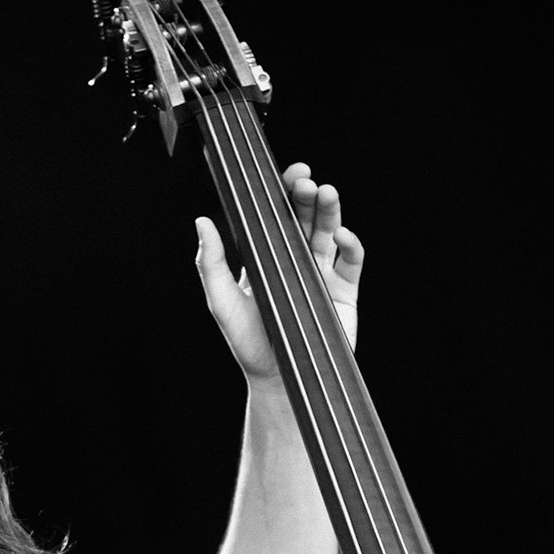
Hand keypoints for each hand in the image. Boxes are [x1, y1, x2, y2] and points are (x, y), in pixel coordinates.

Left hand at [195, 161, 362, 382]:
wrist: (279, 379)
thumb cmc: (247, 343)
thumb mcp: (222, 301)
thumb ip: (211, 264)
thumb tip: (201, 222)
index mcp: (266, 255)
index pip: (275, 215)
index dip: (282, 192)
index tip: (287, 174)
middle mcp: (295, 259)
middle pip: (304, 218)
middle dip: (306, 196)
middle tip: (305, 182)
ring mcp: (321, 274)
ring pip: (328, 233)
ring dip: (329, 211)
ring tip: (327, 193)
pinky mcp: (343, 292)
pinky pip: (351, 261)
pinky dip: (351, 244)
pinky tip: (342, 235)